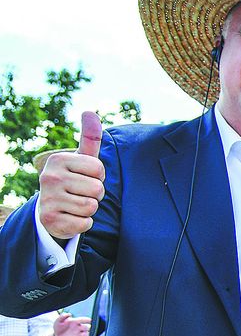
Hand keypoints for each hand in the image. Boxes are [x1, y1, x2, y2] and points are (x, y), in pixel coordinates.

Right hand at [38, 111, 105, 239]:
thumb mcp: (82, 159)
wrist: (52, 209)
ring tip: (76, 204)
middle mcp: (48, 178)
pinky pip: (85, 223)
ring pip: (91, 207)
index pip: (99, 169)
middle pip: (97, 189)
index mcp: (58, 160)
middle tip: (81, 193)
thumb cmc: (74, 180)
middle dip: (95, 194)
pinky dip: (83, 223)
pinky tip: (71, 217)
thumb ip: (90, 138)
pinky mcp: (50, 220)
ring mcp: (47, 199)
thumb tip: (90, 111)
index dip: (98, 176)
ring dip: (90, 209)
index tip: (85, 177)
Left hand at [52, 313, 90, 335]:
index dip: (87, 320)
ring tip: (85, 335)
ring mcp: (79, 334)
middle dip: (89, 328)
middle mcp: (78, 328)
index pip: (82, 320)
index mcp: (75, 322)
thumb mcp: (58, 321)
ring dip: (88, 335)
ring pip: (88, 334)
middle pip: (88, 327)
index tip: (90, 320)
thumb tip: (69, 314)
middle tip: (88, 329)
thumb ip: (63, 316)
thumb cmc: (59, 327)